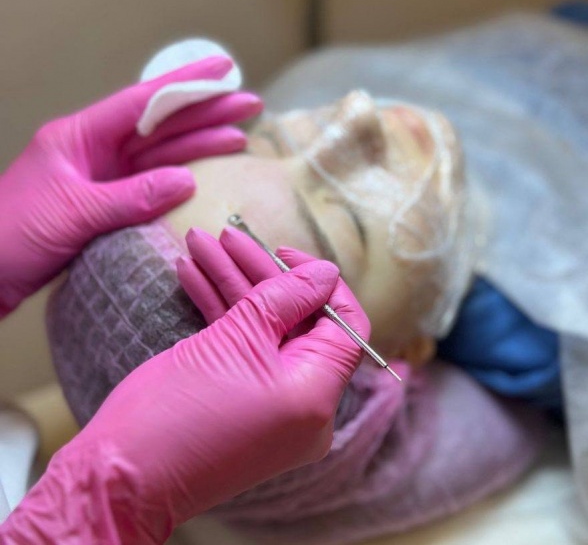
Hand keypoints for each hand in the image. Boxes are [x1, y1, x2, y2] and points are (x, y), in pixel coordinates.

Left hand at [0, 57, 261, 314]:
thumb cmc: (11, 235)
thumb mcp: (74, 213)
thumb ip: (132, 196)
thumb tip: (187, 181)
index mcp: (80, 136)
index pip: (142, 101)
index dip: (186, 83)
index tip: (223, 68)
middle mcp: (96, 150)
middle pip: (160, 125)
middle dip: (205, 112)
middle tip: (249, 104)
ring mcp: (103, 177)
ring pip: (161, 154)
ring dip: (200, 144)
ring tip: (240, 136)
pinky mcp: (108, 203)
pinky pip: (152, 185)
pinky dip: (180, 179)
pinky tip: (207, 173)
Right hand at [0, 256, 366, 543]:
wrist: (118, 477)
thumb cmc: (179, 410)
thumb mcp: (238, 338)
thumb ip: (287, 298)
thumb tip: (327, 272)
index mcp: (318, 393)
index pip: (345, 324)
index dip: (320, 281)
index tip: (283, 251)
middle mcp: (304, 403)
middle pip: (296, 319)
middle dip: (257, 272)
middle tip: (226, 235)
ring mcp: (271, 404)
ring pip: (261, 329)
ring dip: (230, 284)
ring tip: (197, 243)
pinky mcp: (239, 400)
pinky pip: (241, 350)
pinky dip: (220, 312)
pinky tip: (191, 273)